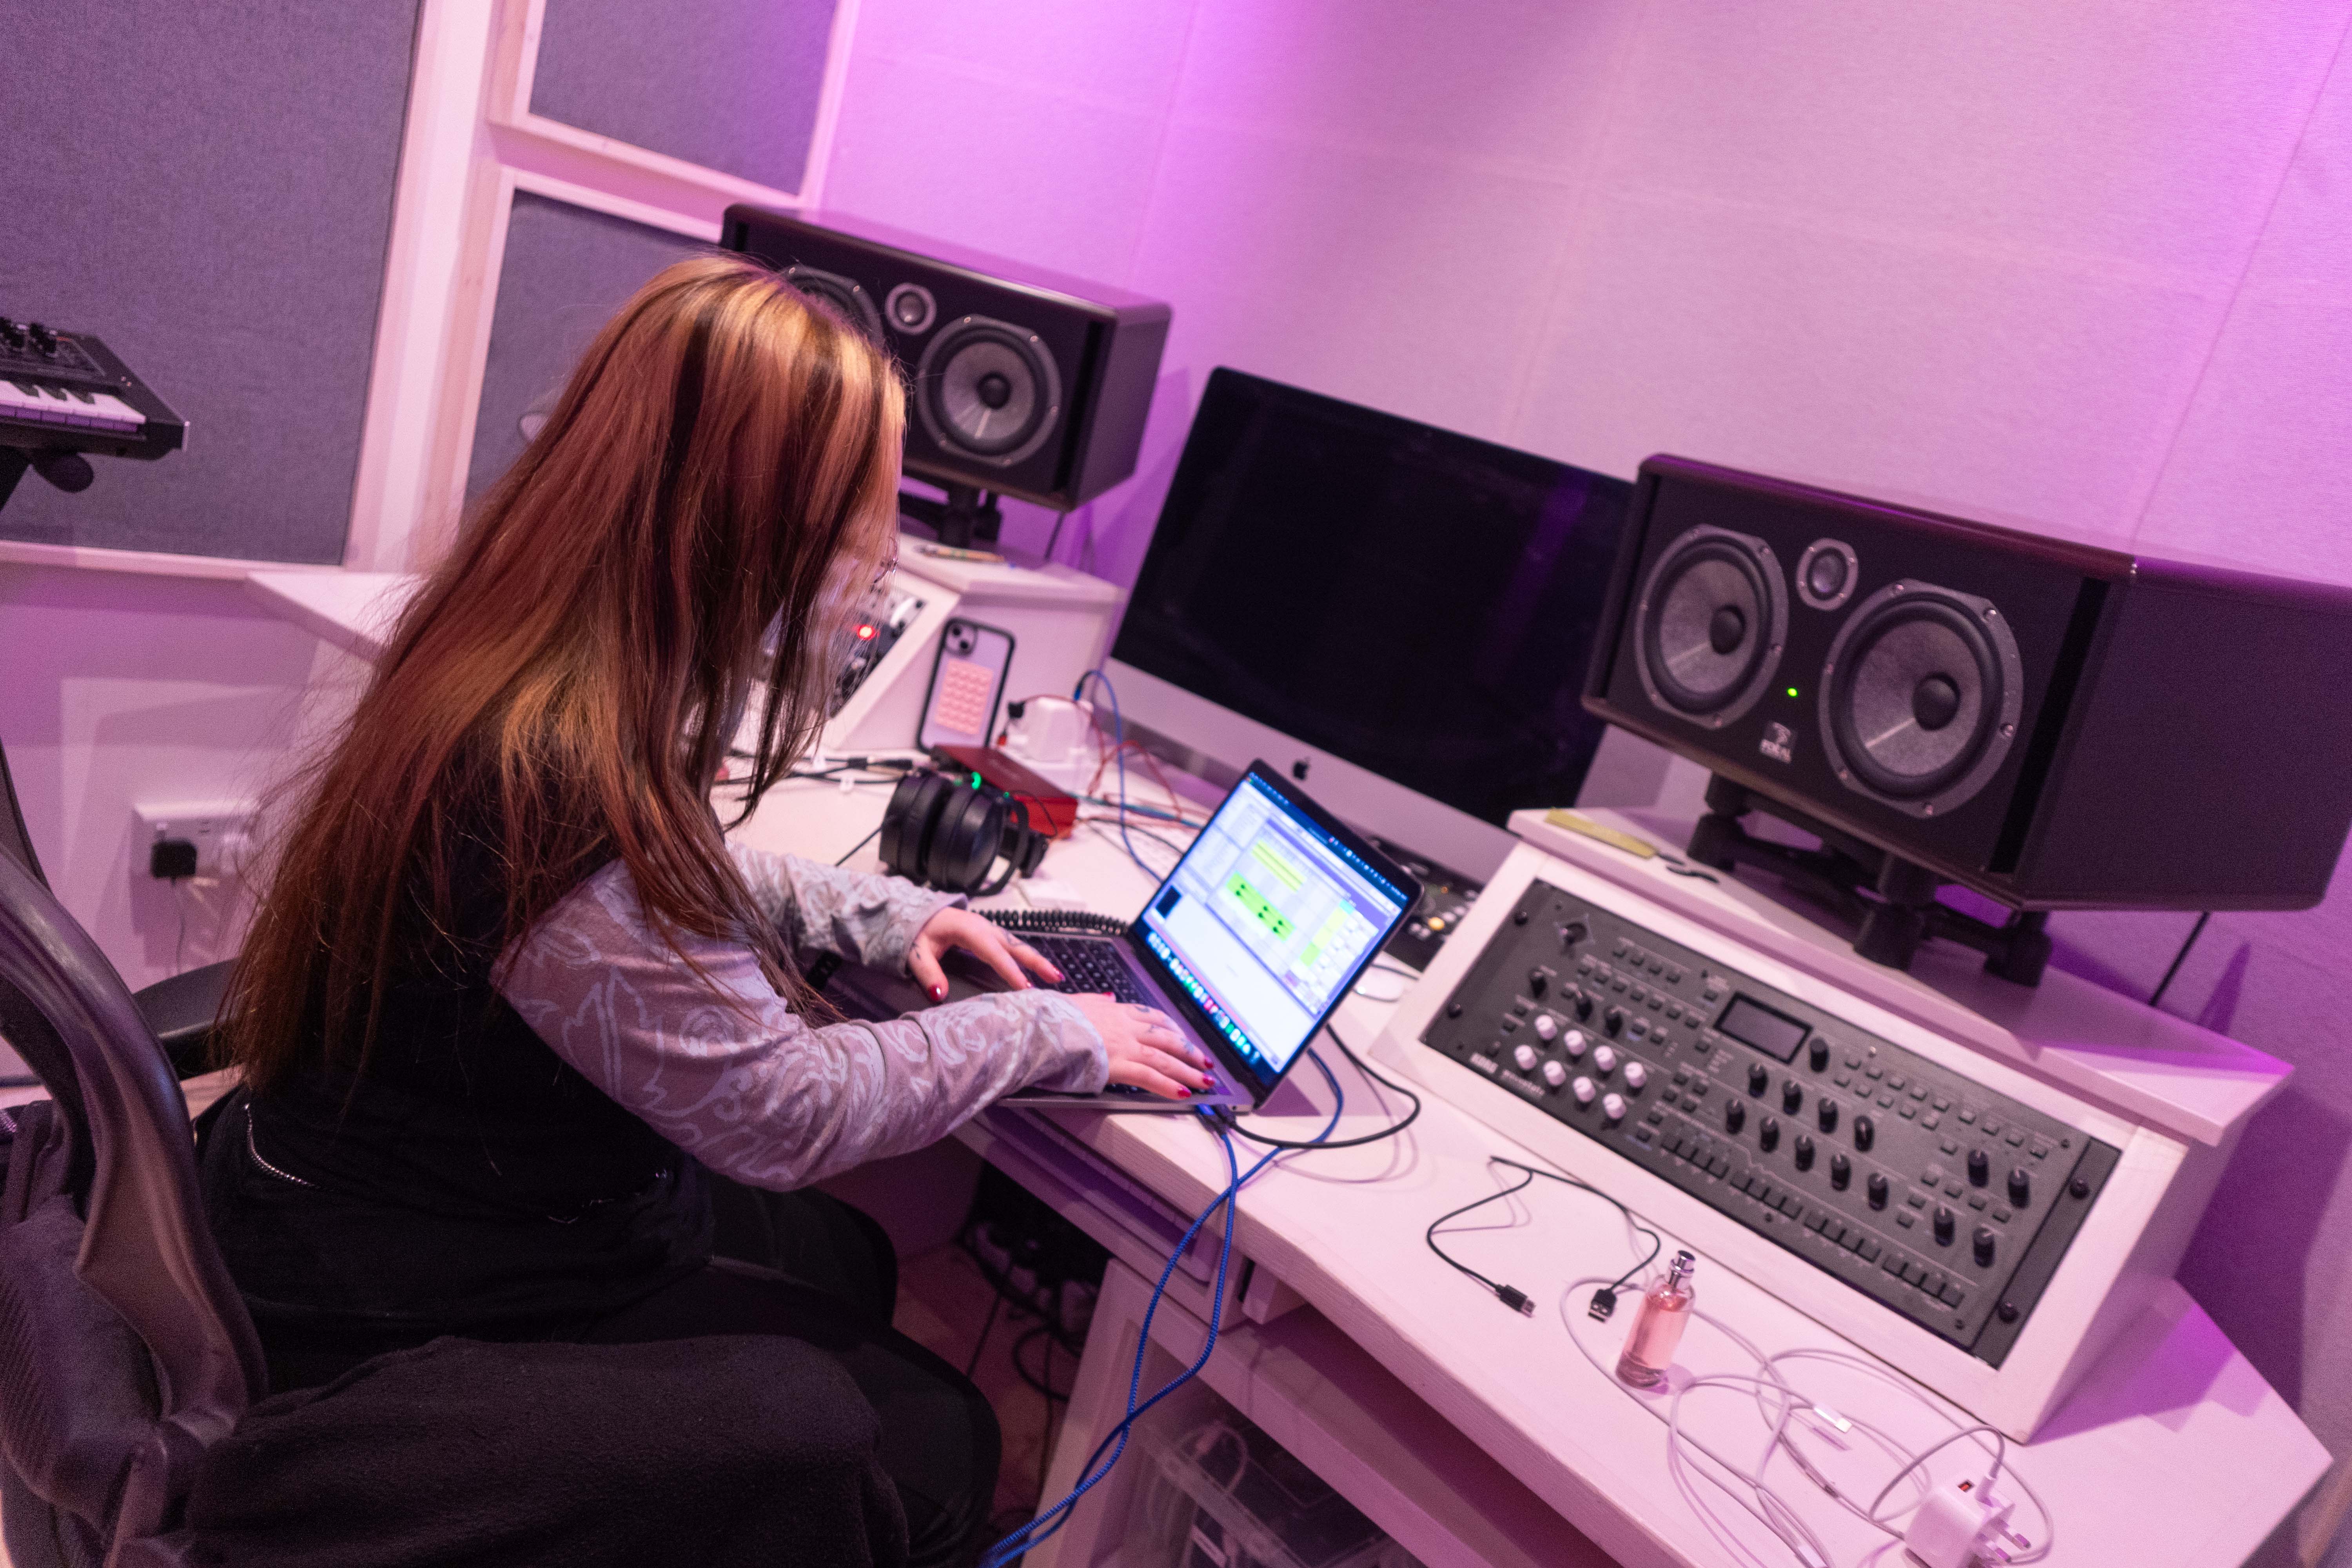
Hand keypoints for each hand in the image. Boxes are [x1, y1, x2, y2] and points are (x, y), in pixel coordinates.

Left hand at [908, 907, 1059, 1001]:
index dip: (1010, 969)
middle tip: (1056, 977)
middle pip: (1014, 945)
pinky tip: (1036, 968)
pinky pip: (1011, 945)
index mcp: (967, 929)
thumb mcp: (915, 951)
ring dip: (1036, 959)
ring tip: (1055, 976)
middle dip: (1036, 961)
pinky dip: (1026, 956)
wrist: (917, 911)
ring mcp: (988, 928)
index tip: (1025, 987)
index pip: (992, 952)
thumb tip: (939, 994)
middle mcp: (983, 926)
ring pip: (1017, 944)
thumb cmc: (917, 930)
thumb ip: (926, 972)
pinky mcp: (989, 933)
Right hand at [1066, 995, 1215, 1099]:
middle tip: (1205, 1062)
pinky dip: (1169, 1086)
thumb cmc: (1051, 1015)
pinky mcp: (1118, 1065)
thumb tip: (1108, 997)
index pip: (1152, 1017)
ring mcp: (1124, 1046)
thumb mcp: (1076, 1000)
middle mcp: (1125, 1027)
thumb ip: (1095, 1000)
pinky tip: (1184, 1094)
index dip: (1172, 1028)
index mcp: (1115, 1011)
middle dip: (1190, 1051)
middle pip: (1167, 1038)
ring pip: (1165, 1058)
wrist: (1041, 1026)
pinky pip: (1150, 1077)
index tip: (1183, 1035)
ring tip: (1205, 1082)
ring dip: (1188, 1071)